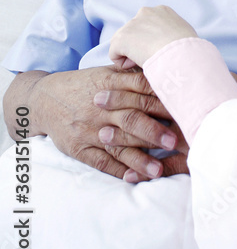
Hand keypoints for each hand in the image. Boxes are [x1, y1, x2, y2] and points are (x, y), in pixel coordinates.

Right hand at [25, 66, 186, 180]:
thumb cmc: (83, 85)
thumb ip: (131, 75)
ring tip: (159, 169)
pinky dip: (117, 170)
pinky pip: (99, 162)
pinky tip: (133, 177)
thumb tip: (163, 70)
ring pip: (118, 145)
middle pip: (131, 119)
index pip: (140, 91)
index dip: (161, 100)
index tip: (181, 109)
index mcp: (109, 84)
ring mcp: (89, 130)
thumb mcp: (104, 73)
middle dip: (154, 131)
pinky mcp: (79, 148)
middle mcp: (100, 108)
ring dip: (139, 158)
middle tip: (176, 140)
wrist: (43, 100)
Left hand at [110, 5, 196, 68]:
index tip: (160, 50)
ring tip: (145, 62)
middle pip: (134, 31)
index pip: (148, 24)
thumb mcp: (184, 33)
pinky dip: (123, 62)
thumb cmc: (188, 47)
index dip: (152, 40)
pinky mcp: (121, 38)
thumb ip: (173, 32)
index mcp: (162, 10)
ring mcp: (132, 24)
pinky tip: (137, 65)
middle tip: (152, 57)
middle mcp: (145, 12)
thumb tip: (170, 42)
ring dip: (131, 53)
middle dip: (140, 44)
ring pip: (123, 42)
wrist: (180, 52)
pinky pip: (115, 53)